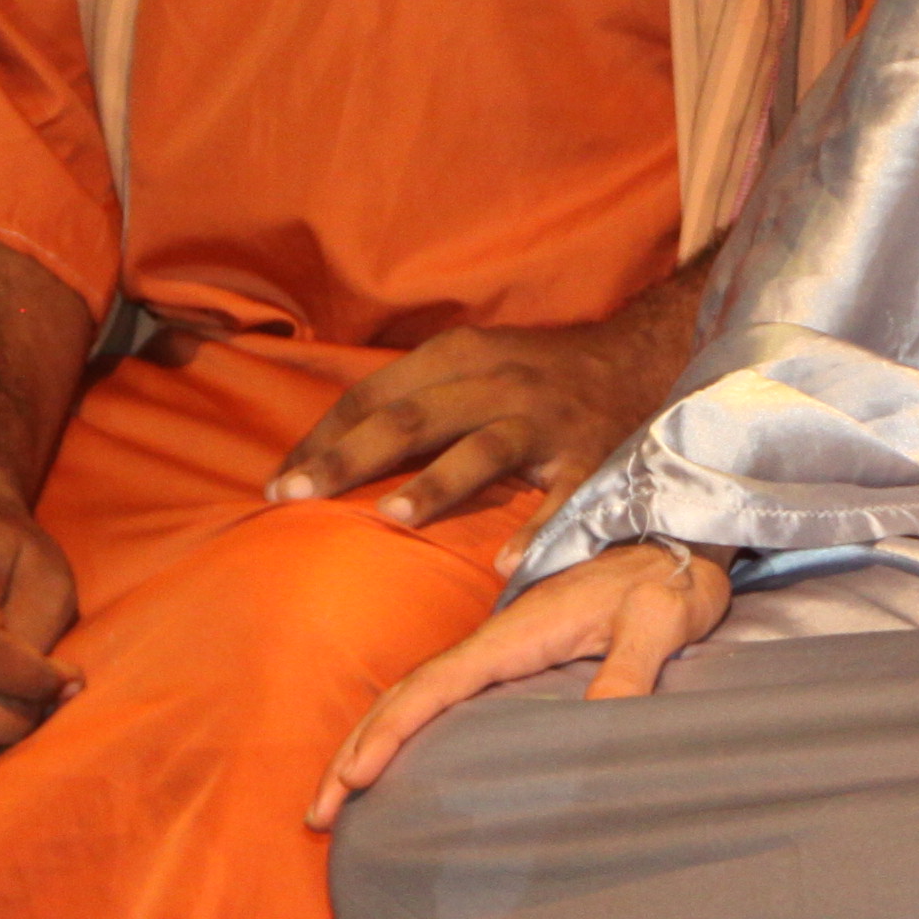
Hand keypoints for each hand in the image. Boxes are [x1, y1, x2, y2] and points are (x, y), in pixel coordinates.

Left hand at [263, 301, 689, 538]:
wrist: (640, 356)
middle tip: (297, 495)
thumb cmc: (535, 373)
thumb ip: (413, 396)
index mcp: (460, 355)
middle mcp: (499, 381)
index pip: (374, 394)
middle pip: (414, 417)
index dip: (323, 437)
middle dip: (350, 457)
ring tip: (393, 518)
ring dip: (437, 482)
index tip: (278, 480)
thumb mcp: (473, 363)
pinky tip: (505, 563)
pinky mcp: (590, 455)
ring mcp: (545, 420)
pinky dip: (535, 528)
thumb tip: (328, 448)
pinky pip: (562, 496)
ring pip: (483, 447)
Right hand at [306, 539, 730, 827]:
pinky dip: (403, 727)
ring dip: (369, 741)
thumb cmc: (668, 582)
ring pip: (415, 695)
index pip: (435, 686)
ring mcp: (497, 648)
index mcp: (515, 633)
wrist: (679, 543)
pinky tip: (393, 760)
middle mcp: (494, 640)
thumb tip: (604, 719)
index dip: (391, 733)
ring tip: (335, 797)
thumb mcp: (659, 621)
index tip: (355, 778)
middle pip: (405, 696)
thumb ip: (631, 667)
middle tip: (316, 811)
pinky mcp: (510, 657)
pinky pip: (440, 695)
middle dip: (355, 750)